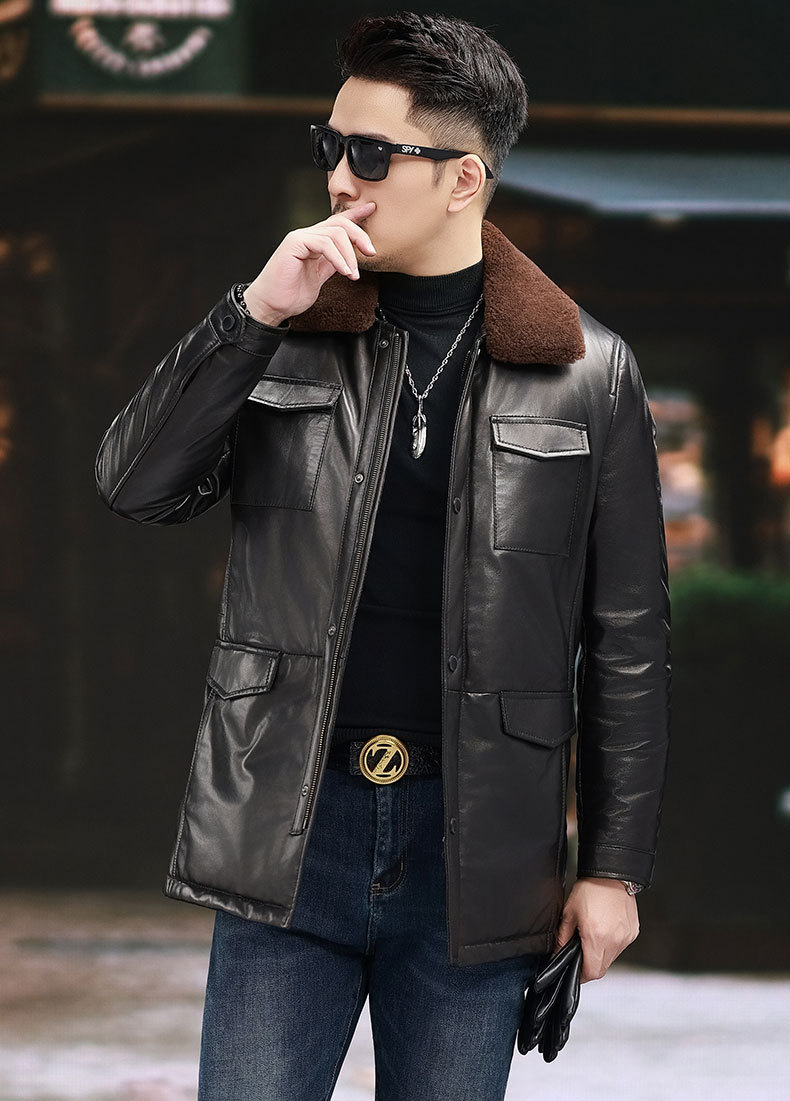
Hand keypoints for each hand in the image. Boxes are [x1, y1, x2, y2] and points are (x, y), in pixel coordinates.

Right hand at [243, 201, 377, 324]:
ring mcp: (300, 238)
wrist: (272, 305)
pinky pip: (324, 244)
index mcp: (314, 242)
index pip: (337, 223)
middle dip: (360, 236)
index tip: (371, 209)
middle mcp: (307, 236)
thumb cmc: (290, 294)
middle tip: (371, 252)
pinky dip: (338, 258)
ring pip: (335, 233)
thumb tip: (349, 257)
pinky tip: (344, 271)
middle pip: (340, 223)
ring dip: (349, 255)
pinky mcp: (295, 244)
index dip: (356, 215)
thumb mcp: (320, 277)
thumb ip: (332, 263)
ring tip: (353, 274)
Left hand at [553, 877, 638, 982]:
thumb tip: (557, 954)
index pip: (592, 972)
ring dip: (601, 954)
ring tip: (593, 936)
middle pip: (602, 968)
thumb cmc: (590, 889)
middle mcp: (614, 941)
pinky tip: (605, 929)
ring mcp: (625, 937)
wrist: (611, 874)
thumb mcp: (569, 913)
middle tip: (581, 952)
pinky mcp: (633, 932)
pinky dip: (611, 944)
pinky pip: (620, 947)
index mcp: (596, 937)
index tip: (575, 971)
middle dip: (590, 965)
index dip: (581, 975)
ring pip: (612, 958)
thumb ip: (562, 938)